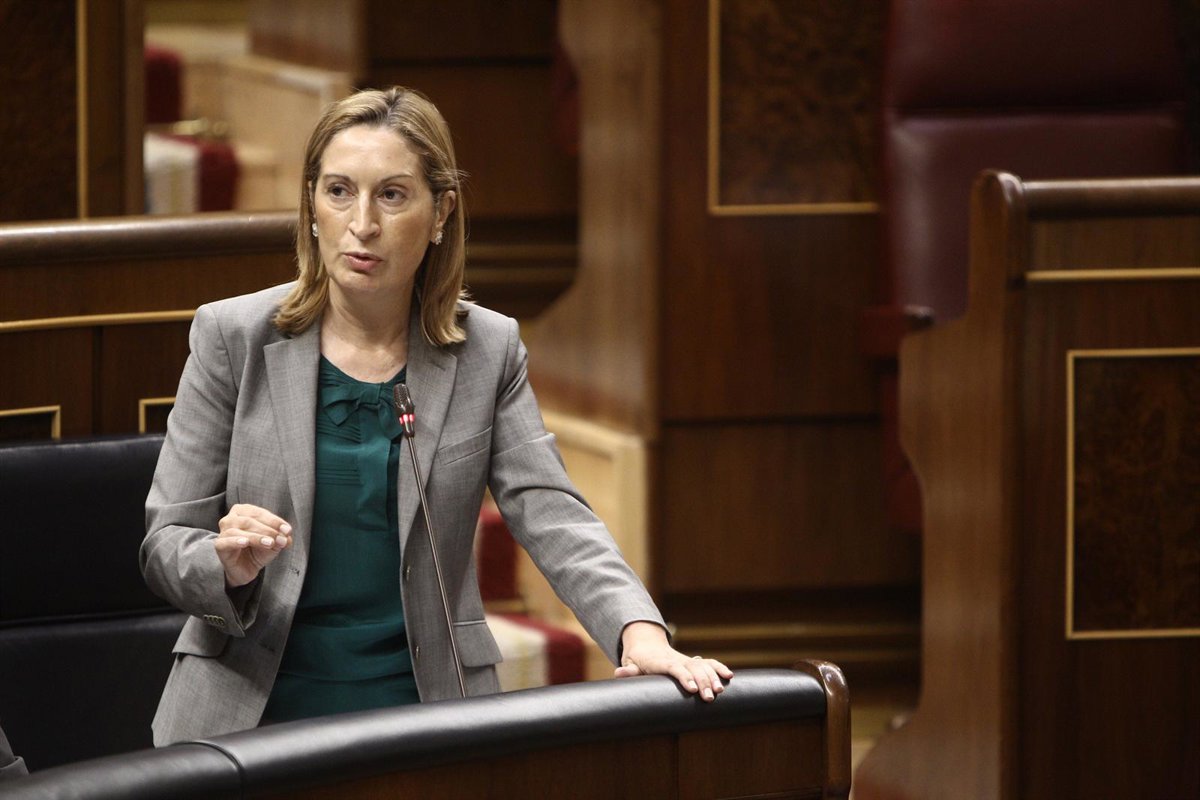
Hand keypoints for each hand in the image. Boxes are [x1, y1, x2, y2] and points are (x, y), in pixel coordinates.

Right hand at [215, 504, 292, 586]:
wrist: (245, 569)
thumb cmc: (258, 550)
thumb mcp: (274, 543)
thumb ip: (281, 537)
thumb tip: (286, 537)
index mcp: (244, 511)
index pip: (260, 513)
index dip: (275, 521)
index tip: (288, 530)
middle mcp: (231, 518)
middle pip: (250, 520)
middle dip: (268, 529)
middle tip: (281, 539)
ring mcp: (223, 531)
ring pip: (239, 530)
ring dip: (257, 536)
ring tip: (270, 543)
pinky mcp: (219, 545)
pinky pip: (226, 541)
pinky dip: (236, 541)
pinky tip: (245, 543)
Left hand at [614, 621, 732, 701]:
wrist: (646, 645)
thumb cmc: (638, 660)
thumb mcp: (630, 664)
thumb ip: (627, 671)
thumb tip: (619, 673)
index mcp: (661, 661)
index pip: (674, 668)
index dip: (683, 677)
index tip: (692, 688)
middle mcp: (676, 659)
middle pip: (692, 667)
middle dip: (703, 681)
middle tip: (709, 698)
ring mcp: (686, 660)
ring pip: (703, 665)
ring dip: (713, 677)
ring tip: (721, 691)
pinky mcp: (693, 662)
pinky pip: (709, 662)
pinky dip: (719, 667)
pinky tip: (730, 676)